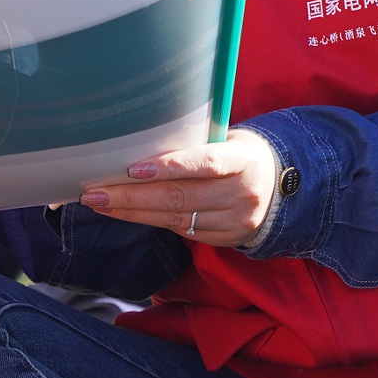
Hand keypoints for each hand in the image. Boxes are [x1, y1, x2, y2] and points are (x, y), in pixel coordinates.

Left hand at [79, 130, 279, 248]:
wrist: (281, 186)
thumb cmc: (241, 154)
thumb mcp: (229, 140)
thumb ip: (195, 143)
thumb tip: (140, 139)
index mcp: (243, 160)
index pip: (205, 163)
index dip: (170, 167)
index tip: (132, 170)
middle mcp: (242, 193)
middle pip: (181, 197)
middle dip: (132, 196)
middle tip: (95, 193)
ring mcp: (236, 220)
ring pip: (176, 219)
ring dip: (133, 212)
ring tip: (101, 204)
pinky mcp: (227, 238)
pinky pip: (182, 231)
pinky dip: (151, 221)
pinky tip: (127, 213)